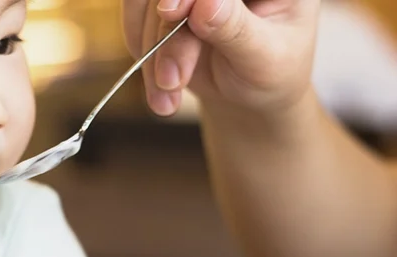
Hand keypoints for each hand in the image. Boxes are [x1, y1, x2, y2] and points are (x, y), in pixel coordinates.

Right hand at [122, 0, 320, 115]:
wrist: (250, 95)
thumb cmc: (271, 73)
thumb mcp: (264, 57)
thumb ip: (236, 29)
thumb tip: (206, 2)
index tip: (171, 11)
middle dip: (167, 39)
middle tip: (172, 81)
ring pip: (146, 6)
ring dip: (151, 57)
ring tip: (168, 98)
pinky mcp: (161, 8)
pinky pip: (135, 23)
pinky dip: (143, 60)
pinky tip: (162, 89)